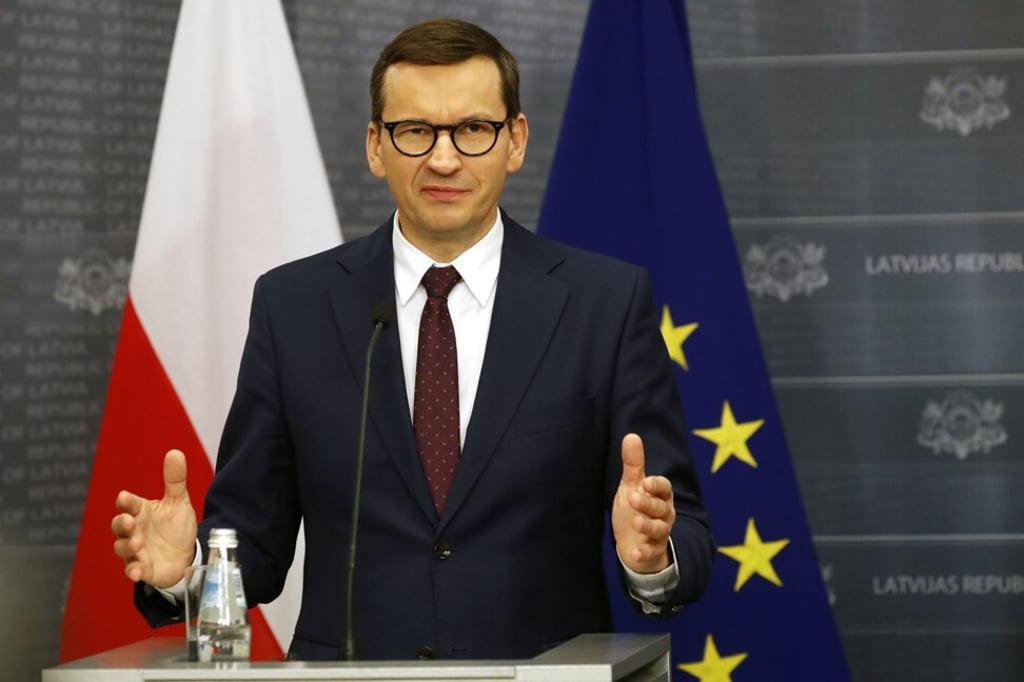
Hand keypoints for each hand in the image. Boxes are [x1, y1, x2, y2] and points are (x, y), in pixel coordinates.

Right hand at [111, 449, 197, 587]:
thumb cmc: (176, 527)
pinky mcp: (142, 568)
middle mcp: (134, 531)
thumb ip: (175, 480)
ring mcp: (136, 551)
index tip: (124, 497)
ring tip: (137, 543)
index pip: (128, 504)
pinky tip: (136, 572)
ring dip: (127, 546)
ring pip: (122, 548)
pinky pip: (132, 570)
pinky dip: (132, 571)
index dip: (126, 501)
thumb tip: (175, 452)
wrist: (186, 555)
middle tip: (132, 522)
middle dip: (123, 523)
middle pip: (119, 526)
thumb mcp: (179, 502)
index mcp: (141, 511)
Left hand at [611, 433, 675, 572]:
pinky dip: (643, 553)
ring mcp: (659, 533)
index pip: (664, 488)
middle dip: (648, 503)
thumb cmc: (634, 509)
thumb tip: (631, 435)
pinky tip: (633, 554)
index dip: (657, 485)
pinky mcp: (652, 551)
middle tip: (634, 498)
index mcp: (659, 496)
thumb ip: (633, 464)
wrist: (633, 542)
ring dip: (648, 526)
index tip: (646, 481)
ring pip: (659, 529)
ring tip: (636, 522)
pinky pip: (651, 552)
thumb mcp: (631, 486)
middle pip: (661, 508)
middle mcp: (664, 514)